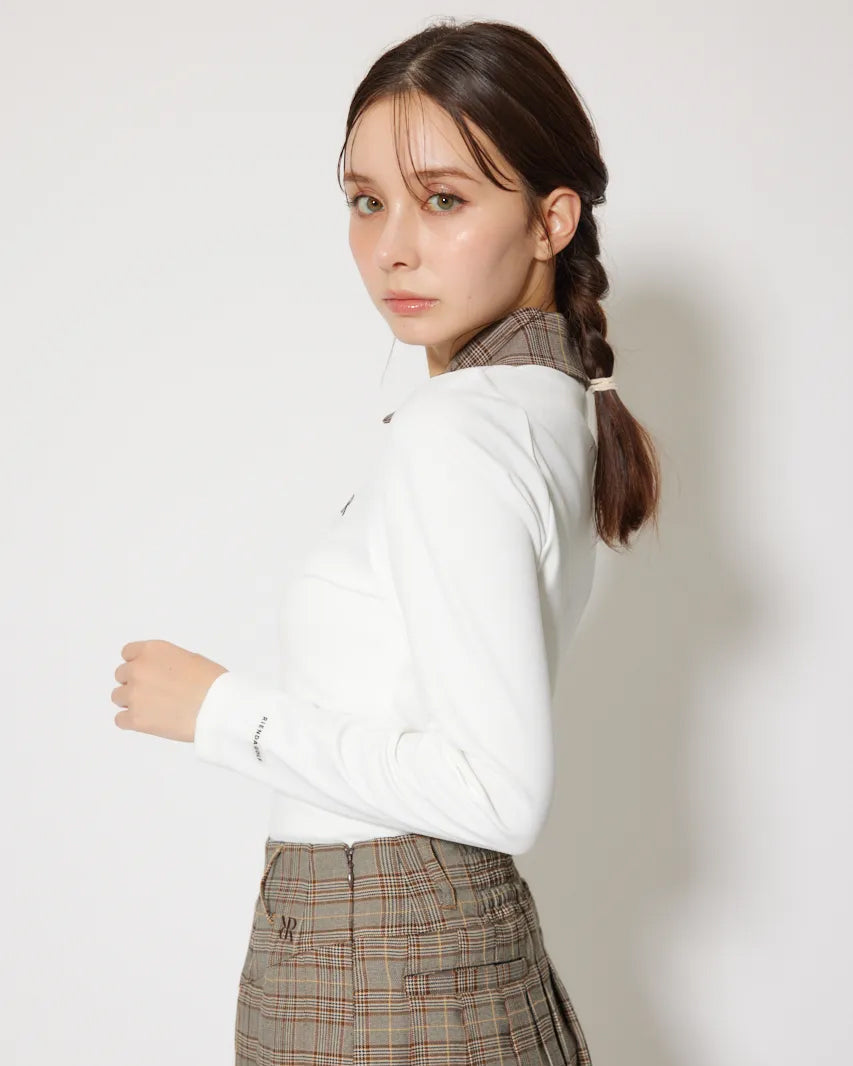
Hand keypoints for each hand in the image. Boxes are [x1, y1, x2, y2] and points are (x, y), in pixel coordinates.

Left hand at [112, 639, 228, 742]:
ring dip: (132, 701)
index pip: (127, 653)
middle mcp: (138, 669)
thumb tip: (157, 672)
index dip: (138, 663)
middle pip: (121, 675)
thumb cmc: (212, 682)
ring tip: (153, 707)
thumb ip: (164, 662)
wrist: (218, 707)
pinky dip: (131, 721)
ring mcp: (134, 695)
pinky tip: (149, 720)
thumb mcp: (188, 658)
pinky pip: (120, 719)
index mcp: (151, 650)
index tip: (147, 672)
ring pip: (118, 697)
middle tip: (154, 692)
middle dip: (135, 682)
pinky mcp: (135, 719)